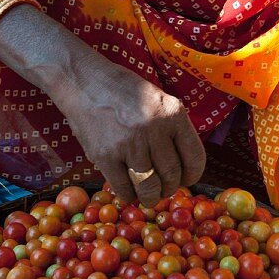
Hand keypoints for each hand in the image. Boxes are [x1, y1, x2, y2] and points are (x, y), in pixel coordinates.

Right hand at [54, 51, 205, 207]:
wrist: (83, 81)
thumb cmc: (123, 91)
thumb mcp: (158, 99)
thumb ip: (172, 128)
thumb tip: (183, 166)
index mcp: (173, 113)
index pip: (195, 157)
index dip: (192, 176)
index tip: (185, 180)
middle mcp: (154, 129)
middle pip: (171, 175)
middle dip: (169, 188)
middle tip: (163, 189)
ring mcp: (130, 144)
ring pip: (149, 187)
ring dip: (150, 197)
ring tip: (148, 196)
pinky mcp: (105, 155)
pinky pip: (123, 188)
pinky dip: (128, 195)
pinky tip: (128, 191)